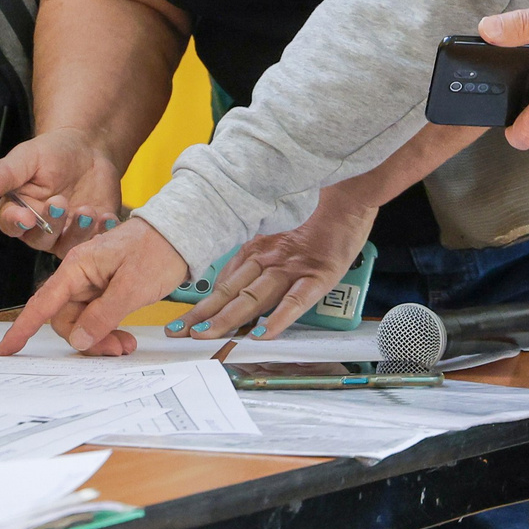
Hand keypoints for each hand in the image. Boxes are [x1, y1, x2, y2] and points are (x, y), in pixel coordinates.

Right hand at [0, 127, 129, 255]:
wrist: (88, 149)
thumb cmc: (52, 152)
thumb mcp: (27, 157)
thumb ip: (5, 174)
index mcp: (18, 210)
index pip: (10, 224)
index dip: (16, 223)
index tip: (25, 217)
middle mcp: (40, 228)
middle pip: (39, 239)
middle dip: (50, 224)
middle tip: (60, 203)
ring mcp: (65, 234)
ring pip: (66, 246)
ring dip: (77, 232)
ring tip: (87, 211)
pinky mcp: (90, 234)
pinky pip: (95, 241)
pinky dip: (101, 232)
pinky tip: (106, 217)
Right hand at [0, 216, 190, 356]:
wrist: (181, 234)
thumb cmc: (158, 249)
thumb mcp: (132, 286)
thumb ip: (103, 315)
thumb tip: (79, 340)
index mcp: (78, 267)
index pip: (43, 303)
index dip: (22, 328)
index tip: (5, 349)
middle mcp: (80, 275)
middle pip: (66, 320)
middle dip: (86, 340)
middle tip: (117, 349)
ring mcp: (93, 283)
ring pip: (83, 322)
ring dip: (100, 338)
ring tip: (127, 344)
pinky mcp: (107, 289)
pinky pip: (97, 317)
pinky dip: (108, 330)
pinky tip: (125, 335)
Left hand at [181, 186, 378, 341]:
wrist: (349, 195)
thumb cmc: (317, 213)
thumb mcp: (277, 232)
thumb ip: (256, 254)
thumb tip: (231, 282)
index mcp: (257, 249)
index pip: (224, 282)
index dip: (201, 304)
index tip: (181, 322)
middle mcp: (269, 259)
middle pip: (230, 292)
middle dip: (203, 315)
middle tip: (179, 333)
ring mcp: (292, 268)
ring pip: (254, 297)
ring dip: (228, 318)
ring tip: (207, 334)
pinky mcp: (318, 275)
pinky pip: (296, 300)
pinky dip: (279, 318)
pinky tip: (263, 333)